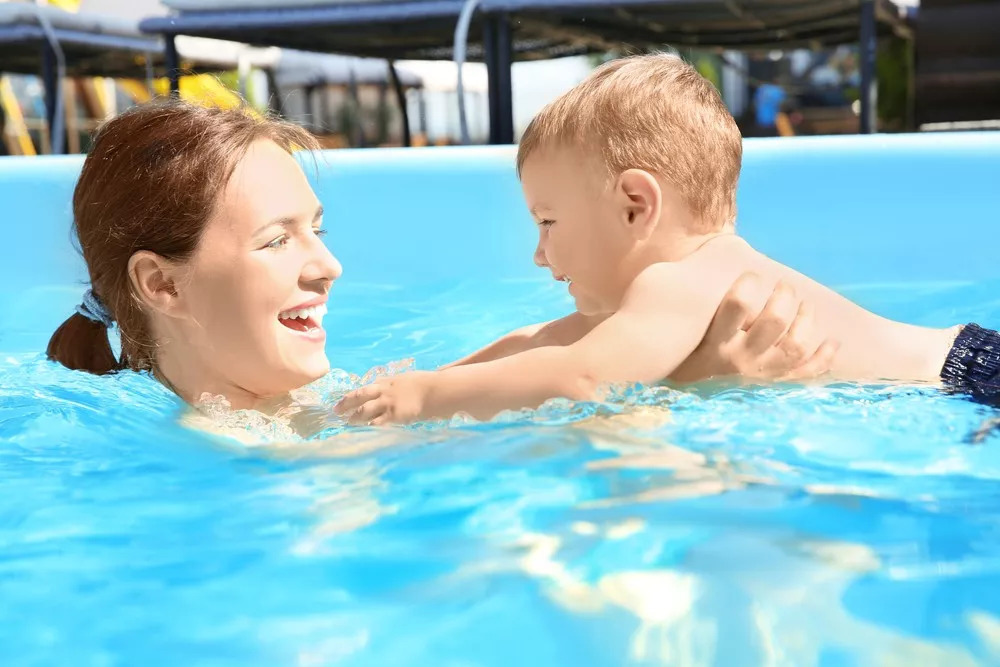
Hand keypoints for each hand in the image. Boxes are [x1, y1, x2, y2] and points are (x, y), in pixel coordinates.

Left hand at [334, 371, 432, 425]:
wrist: (435, 390)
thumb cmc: (425, 384)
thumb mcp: (406, 379)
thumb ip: (394, 383)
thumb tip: (385, 385)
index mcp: (386, 382)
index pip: (365, 388)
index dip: (352, 395)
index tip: (342, 400)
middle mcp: (383, 391)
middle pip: (359, 396)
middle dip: (346, 403)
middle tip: (336, 410)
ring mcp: (387, 403)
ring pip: (365, 410)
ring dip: (355, 418)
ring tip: (348, 423)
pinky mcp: (394, 415)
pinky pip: (377, 422)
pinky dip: (369, 427)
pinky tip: (363, 432)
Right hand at [670, 273, 838, 382]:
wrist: (684, 403)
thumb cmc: (682, 358)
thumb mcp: (682, 332)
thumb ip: (694, 303)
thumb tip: (707, 259)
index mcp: (715, 343)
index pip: (737, 303)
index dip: (749, 282)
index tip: (751, 276)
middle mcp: (740, 360)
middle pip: (774, 321)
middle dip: (784, 296)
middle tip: (784, 286)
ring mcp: (760, 376)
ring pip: (796, 345)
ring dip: (806, 320)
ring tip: (806, 306)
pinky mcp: (773, 387)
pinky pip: (806, 374)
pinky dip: (824, 359)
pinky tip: (832, 342)